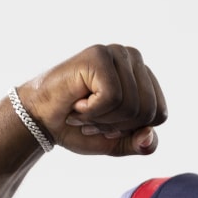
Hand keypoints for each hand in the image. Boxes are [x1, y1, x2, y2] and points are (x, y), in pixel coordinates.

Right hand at [17, 44, 166, 155]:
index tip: (106, 122)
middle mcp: (133, 58)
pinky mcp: (99, 56)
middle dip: (117, 125)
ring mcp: (117, 54)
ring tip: (82, 109)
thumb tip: (148, 136)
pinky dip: (92, 111)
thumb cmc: (77, 127)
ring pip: (131, 106)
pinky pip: (112, 98)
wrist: (38, 119)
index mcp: (143, 76)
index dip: (131, 129)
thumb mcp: (116, 142)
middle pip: (148, 111)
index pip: (159, 115)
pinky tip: (77, 102)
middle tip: (91, 117)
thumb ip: (140, 144)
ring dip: (102, 119)